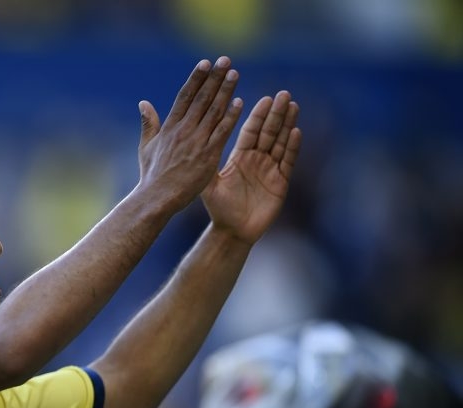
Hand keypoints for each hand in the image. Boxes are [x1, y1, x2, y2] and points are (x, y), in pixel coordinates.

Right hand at [137, 56, 244, 211]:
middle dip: (214, 78)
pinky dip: (231, 116)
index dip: (196, 78)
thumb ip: (148, 123)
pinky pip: (222, 131)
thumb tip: (143, 103)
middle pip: (201, 98)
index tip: (206, 63)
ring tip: (235, 74)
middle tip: (226, 60)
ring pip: (213, 111)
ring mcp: (196, 141)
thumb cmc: (152, 176)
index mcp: (169, 127)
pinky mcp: (208, 155)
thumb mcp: (146, 147)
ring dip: (225, 91)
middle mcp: (183, 130)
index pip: (184, 96)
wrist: (157, 198)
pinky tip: (240, 102)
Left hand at [201, 91, 301, 244]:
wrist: (231, 231)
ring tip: (293, 105)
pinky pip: (287, 162)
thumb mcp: (209, 183)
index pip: (250, 131)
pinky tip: (296, 132)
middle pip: (268, 132)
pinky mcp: (280, 182)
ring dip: (287, 124)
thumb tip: (192, 141)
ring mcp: (270, 170)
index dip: (258, 115)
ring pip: (280, 142)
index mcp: (240, 157)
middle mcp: (257, 160)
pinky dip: (291, 147)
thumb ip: (204, 163)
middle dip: (276, 113)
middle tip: (283, 94)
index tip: (265, 98)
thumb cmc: (218, 208)